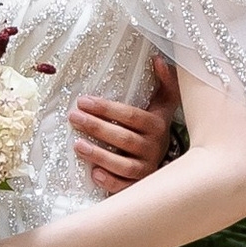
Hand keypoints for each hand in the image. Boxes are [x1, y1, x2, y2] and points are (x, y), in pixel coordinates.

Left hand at [70, 59, 180, 195]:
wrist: (172, 165)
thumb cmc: (155, 130)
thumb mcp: (164, 105)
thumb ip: (165, 82)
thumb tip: (159, 60)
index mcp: (158, 126)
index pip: (131, 116)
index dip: (107, 108)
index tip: (83, 100)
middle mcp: (154, 148)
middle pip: (124, 138)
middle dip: (97, 127)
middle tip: (73, 117)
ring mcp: (147, 170)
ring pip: (123, 164)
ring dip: (99, 155)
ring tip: (77, 145)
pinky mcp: (139, 186)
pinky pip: (125, 187)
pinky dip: (110, 181)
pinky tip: (94, 174)